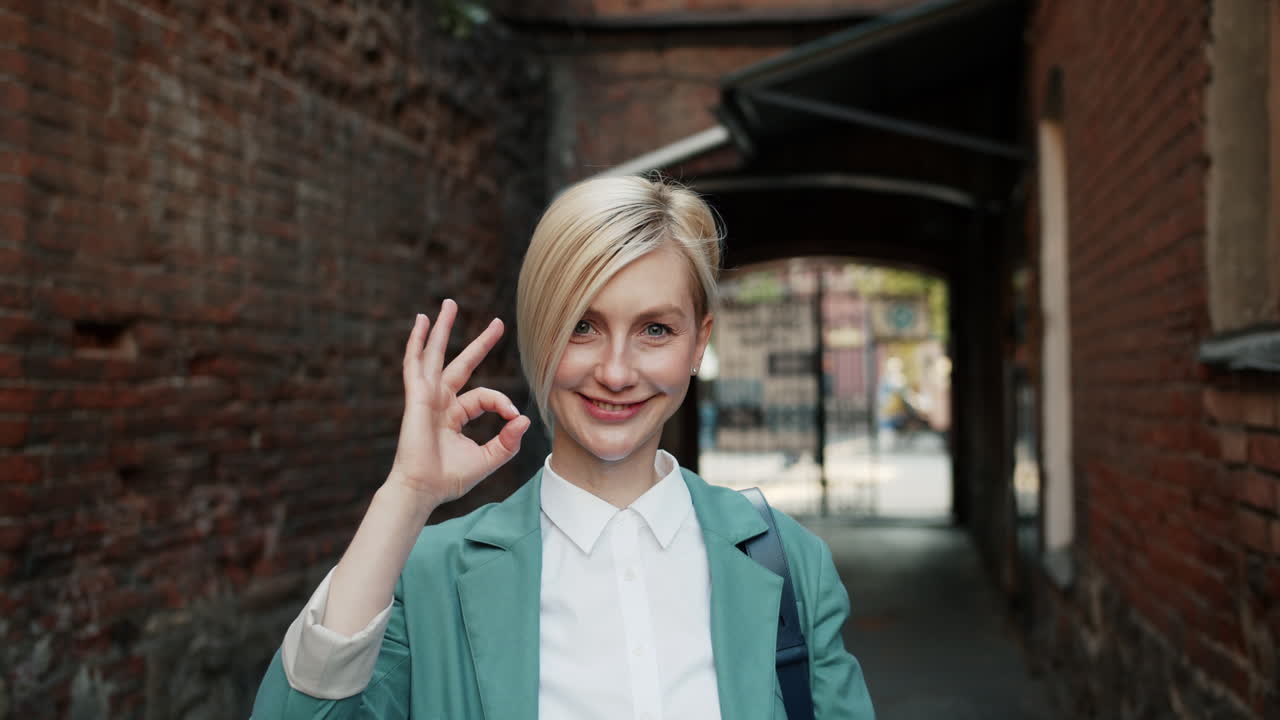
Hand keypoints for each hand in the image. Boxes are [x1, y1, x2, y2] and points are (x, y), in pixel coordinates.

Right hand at [387, 299, 530, 509]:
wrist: (423, 490)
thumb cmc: (449, 479)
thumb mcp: (488, 459)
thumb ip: (508, 441)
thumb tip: (524, 418)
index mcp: (454, 414)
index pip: (485, 395)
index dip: (502, 402)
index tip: (513, 417)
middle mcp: (440, 401)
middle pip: (462, 363)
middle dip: (479, 343)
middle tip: (498, 323)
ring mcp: (427, 397)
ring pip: (436, 355)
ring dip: (441, 329)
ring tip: (448, 304)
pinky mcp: (417, 398)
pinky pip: (415, 364)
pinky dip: (417, 342)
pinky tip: (420, 323)